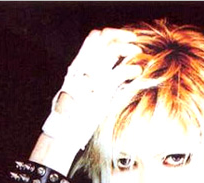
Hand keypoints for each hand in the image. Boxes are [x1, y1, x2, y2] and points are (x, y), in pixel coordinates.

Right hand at [43, 28, 141, 149]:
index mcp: (79, 63)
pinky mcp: (102, 89)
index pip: (93, 37)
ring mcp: (93, 75)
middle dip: (121, 35)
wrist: (64, 126)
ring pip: (113, 49)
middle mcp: (85, 65)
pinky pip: (121, 72)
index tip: (121, 39)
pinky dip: (132, 69)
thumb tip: (94, 81)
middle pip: (104, 37)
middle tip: (134, 40)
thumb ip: (85, 80)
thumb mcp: (75, 90)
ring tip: (138, 53)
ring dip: (129, 48)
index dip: (109, 34)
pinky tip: (137, 72)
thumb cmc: (70, 114)